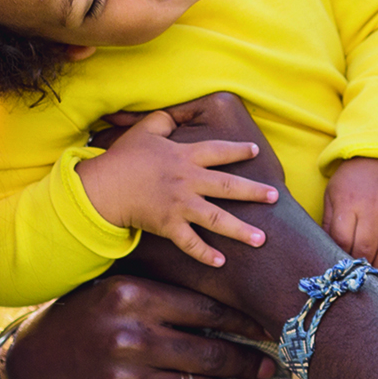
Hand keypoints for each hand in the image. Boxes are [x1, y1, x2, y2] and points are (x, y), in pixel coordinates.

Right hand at [4, 274, 274, 378]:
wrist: (32, 372)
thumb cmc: (83, 324)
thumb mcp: (114, 293)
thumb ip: (162, 293)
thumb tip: (228, 297)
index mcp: (131, 296)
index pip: (205, 310)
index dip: (243, 322)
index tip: (266, 330)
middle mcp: (130, 337)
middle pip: (209, 353)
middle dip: (248, 363)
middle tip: (272, 368)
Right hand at [78, 109, 275, 267]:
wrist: (103, 187)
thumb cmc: (123, 157)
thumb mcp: (144, 130)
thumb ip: (163, 121)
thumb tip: (174, 117)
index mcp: (184, 156)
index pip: (218, 150)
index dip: (238, 150)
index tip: (255, 151)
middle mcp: (188, 180)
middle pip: (228, 186)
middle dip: (254, 191)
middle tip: (275, 196)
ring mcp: (180, 205)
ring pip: (217, 218)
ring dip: (241, 230)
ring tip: (262, 239)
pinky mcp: (169, 225)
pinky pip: (191, 243)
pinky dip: (205, 253)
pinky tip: (221, 262)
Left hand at [323, 157, 377, 269]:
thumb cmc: (352, 181)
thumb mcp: (332, 195)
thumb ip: (329, 223)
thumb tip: (327, 251)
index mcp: (349, 203)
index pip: (342, 239)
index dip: (340, 255)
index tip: (340, 261)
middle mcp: (373, 208)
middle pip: (365, 248)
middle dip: (359, 265)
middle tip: (357, 272)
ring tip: (372, 271)